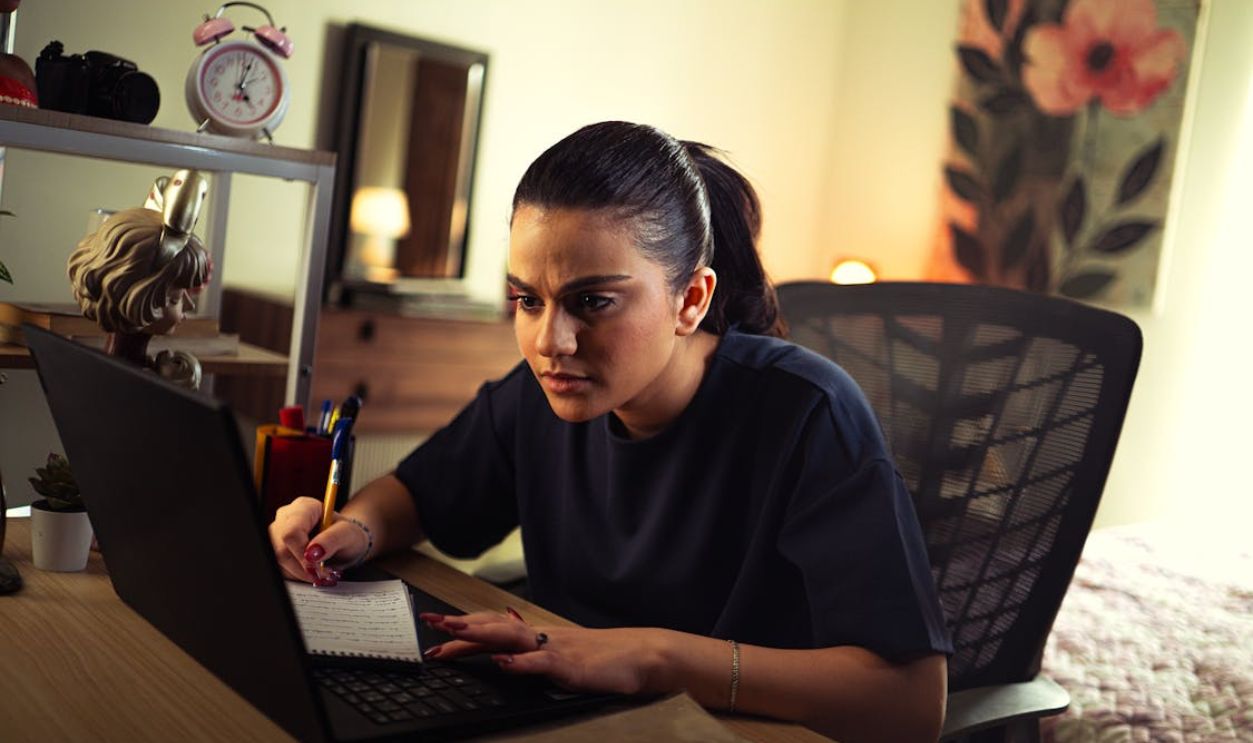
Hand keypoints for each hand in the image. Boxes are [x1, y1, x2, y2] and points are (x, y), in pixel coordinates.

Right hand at [269, 496, 368, 585]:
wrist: (344, 541)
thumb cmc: (346, 534)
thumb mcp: (349, 534)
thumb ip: (333, 539)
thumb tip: (311, 553)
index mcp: (305, 507)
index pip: (291, 532)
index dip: (302, 554)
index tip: (318, 567)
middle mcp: (286, 517)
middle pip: (281, 548)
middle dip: (302, 567)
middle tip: (322, 573)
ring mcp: (278, 533)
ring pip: (278, 560)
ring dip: (300, 572)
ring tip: (321, 571)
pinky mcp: (277, 548)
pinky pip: (280, 567)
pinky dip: (297, 574)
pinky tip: (311, 570)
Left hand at [420, 610, 666, 695]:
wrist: (644, 654)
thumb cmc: (606, 658)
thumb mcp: (563, 653)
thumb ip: (533, 649)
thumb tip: (505, 642)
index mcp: (538, 637)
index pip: (493, 628)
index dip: (464, 628)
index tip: (434, 629)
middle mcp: (543, 637)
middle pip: (494, 627)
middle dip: (460, 626)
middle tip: (430, 625)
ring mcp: (557, 650)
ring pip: (512, 638)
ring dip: (481, 635)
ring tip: (454, 633)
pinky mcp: (572, 666)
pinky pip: (543, 663)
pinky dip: (521, 662)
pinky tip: (504, 663)